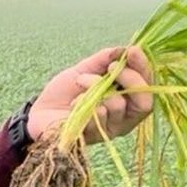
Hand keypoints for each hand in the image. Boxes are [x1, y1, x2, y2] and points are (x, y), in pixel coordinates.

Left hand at [28, 46, 153, 144]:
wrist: (38, 111)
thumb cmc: (65, 92)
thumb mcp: (85, 69)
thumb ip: (104, 59)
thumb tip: (124, 49)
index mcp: (127, 100)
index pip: (148, 87)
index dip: (144, 68)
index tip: (133, 51)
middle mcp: (124, 118)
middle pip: (144, 102)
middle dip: (130, 79)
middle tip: (111, 67)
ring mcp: (109, 130)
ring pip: (118, 105)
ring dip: (97, 86)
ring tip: (80, 81)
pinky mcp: (93, 137)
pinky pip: (98, 117)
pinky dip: (84, 102)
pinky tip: (73, 102)